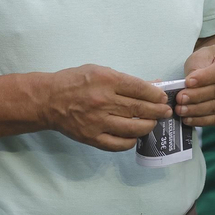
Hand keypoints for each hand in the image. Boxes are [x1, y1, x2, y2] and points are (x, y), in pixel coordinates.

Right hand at [42, 65, 171, 150]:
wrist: (48, 100)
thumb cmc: (74, 81)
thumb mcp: (99, 71)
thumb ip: (124, 80)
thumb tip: (150, 86)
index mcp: (106, 80)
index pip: (139, 88)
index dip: (155, 94)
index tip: (163, 97)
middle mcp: (103, 101)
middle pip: (139, 108)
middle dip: (158, 111)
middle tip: (166, 112)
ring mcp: (98, 121)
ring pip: (133, 127)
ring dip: (148, 126)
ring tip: (153, 123)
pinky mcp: (92, 138)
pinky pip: (118, 144)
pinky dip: (131, 141)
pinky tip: (134, 135)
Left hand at [178, 44, 214, 126]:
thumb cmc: (213, 58)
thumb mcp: (204, 54)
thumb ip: (197, 68)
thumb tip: (188, 85)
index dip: (204, 78)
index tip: (187, 82)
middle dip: (197, 96)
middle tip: (180, 98)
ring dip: (197, 110)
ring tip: (181, 110)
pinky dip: (203, 120)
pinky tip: (189, 119)